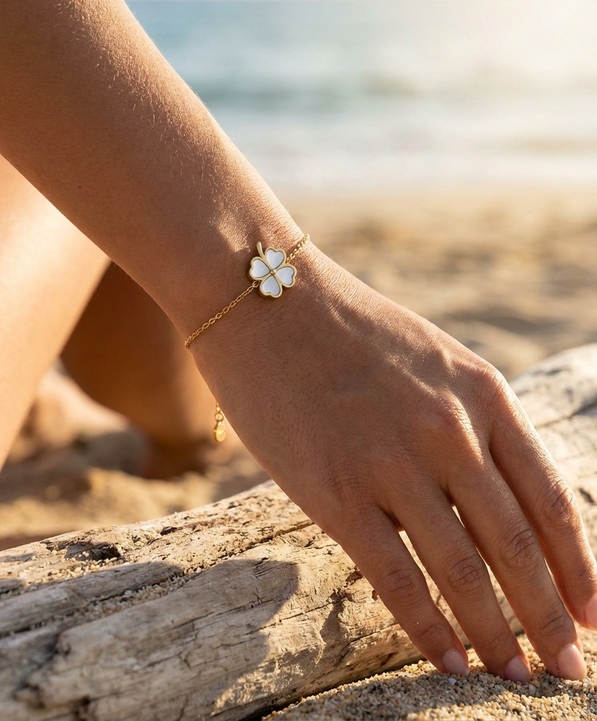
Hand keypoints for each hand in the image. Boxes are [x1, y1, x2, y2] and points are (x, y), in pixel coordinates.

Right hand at [193, 245, 596, 680]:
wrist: (263, 299)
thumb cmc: (347, 329)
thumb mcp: (434, 358)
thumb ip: (472, 419)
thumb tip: (497, 496)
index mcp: (483, 394)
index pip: (550, 500)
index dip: (581, 569)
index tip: (594, 615)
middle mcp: (449, 430)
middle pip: (518, 547)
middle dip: (548, 617)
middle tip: (567, 668)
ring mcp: (392, 463)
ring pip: (464, 572)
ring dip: (496, 635)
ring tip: (514, 674)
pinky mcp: (334, 491)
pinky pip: (396, 578)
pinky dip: (429, 629)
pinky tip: (448, 661)